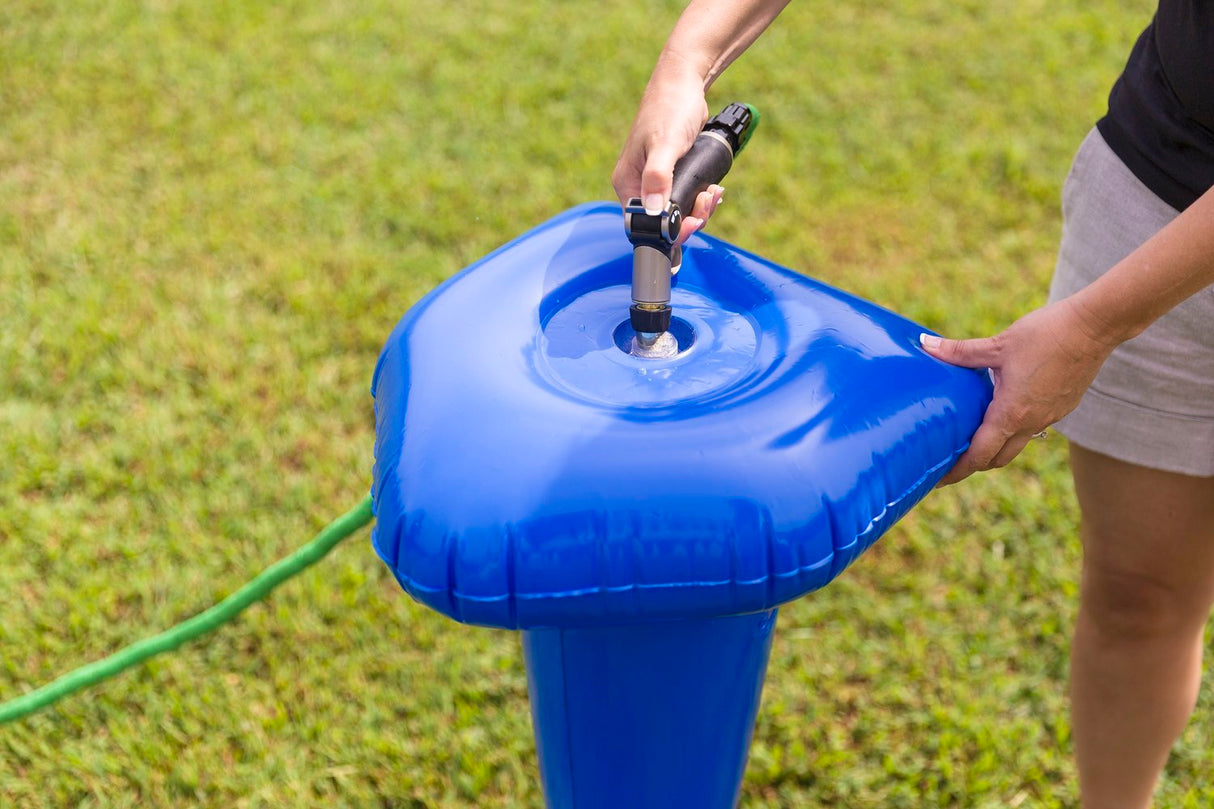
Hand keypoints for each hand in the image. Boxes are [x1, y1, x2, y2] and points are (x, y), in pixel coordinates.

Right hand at [611, 60, 723, 244]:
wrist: (684, 84)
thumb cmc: (670, 109)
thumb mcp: (665, 144)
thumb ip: (658, 178)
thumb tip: (653, 210)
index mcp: (628, 182)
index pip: (642, 223)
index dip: (667, 230)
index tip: (691, 223)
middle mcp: (639, 185)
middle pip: (663, 222)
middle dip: (689, 218)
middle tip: (707, 203)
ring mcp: (656, 181)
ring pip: (678, 212)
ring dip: (699, 208)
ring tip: (713, 192)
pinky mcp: (672, 175)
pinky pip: (686, 198)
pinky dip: (702, 197)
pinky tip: (713, 188)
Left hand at [921, 297, 1119, 484]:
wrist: (1095, 327)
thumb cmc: (1046, 334)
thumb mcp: (998, 344)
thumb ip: (959, 351)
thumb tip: (925, 344)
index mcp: (1012, 413)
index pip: (980, 455)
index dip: (957, 470)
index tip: (938, 480)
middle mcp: (1032, 422)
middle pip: (997, 458)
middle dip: (973, 464)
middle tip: (949, 462)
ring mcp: (1050, 417)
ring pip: (1017, 444)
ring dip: (995, 448)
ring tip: (972, 440)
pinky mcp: (1063, 407)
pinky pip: (1033, 427)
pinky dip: (1014, 429)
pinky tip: (1002, 412)